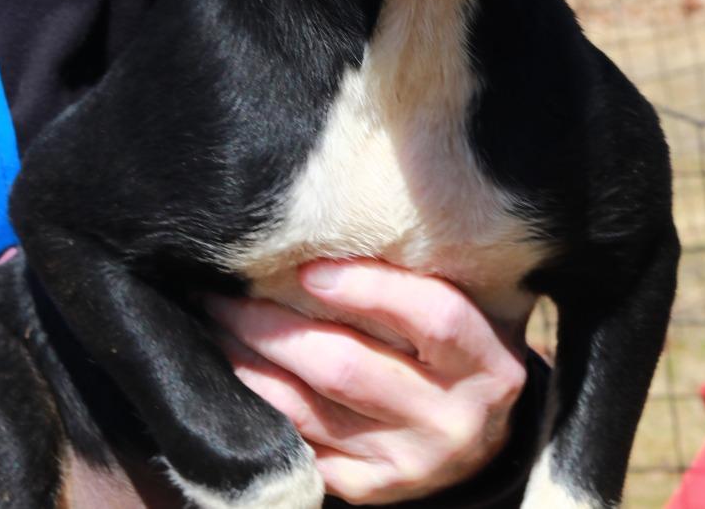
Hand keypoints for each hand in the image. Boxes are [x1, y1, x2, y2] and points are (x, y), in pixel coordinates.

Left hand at [206, 261, 527, 504]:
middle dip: (276, 326)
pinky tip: (234, 366)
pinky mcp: (367, 488)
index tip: (310, 267)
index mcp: (488, 366)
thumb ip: (436, 278)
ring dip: (252, 360)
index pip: (434, 318)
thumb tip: (348, 223)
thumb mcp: (480, 315)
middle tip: (228, 289)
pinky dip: (259, 400)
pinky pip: (297, 443)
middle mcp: (450, 420)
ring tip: (216, 320)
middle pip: (349, 368)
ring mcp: (404, 461)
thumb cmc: (468, 353)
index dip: (372, 289)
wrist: (483, 445)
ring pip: (309, 408)